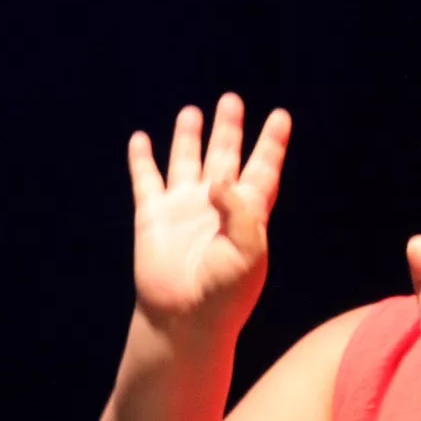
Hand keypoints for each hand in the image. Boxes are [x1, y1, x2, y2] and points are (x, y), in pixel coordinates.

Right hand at [128, 92, 290, 337]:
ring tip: (191, 111)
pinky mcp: (153, 217)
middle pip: (225, 156)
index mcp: (247, 214)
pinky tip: (140, 139)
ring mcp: (183, 209)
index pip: (262, 169)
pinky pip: (146, 180)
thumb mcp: (249, 253)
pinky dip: (141, 159)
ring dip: (188, 137)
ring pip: (186, 161)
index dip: (271, 143)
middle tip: (231, 100)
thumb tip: (220, 179)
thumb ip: (240, 211)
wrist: (185, 320)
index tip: (280, 116)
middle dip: (228, 129)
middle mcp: (216, 205)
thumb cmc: (225, 293)